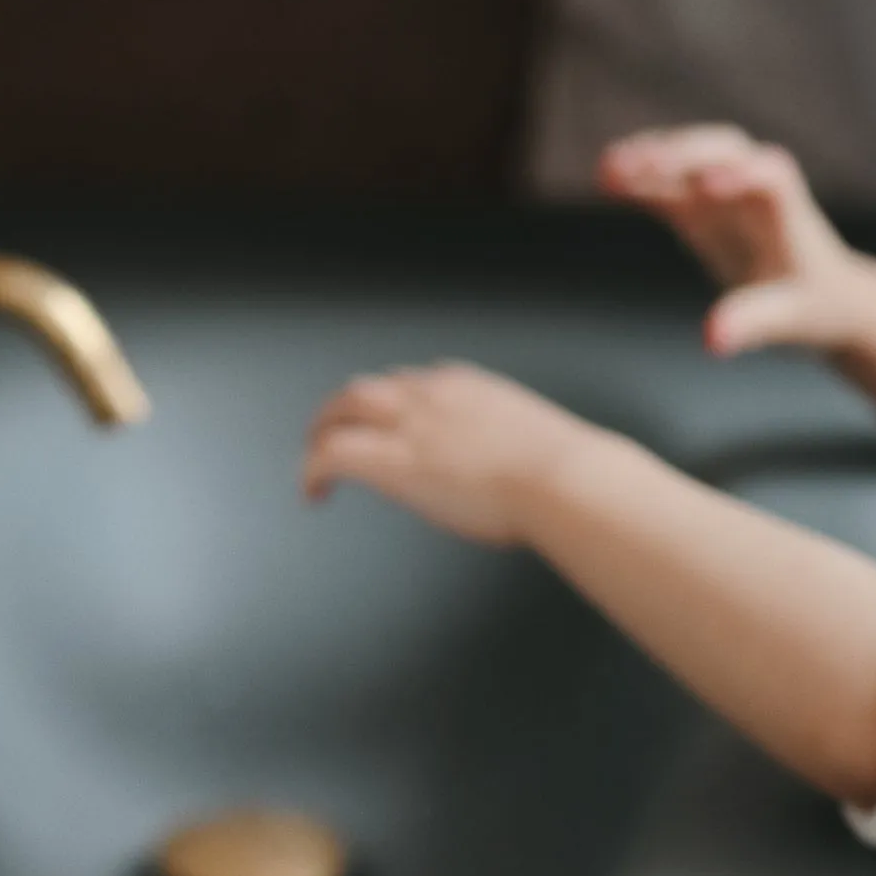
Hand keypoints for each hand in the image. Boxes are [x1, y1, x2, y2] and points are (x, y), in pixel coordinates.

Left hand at [301, 361, 591, 545]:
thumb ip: (504, 443)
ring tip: (313, 458)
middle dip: (342, 409)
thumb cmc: (562, 472)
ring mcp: (407, 423)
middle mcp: (429, 395)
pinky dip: (314, 470)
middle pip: (366, 388)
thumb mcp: (529, 440)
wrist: (562, 479)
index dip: (390, 403)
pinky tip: (313, 493)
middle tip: (328, 433)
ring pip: (342, 408)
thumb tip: (507, 467)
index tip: (387, 423)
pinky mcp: (390, 460)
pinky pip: (333, 454)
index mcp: (464, 387)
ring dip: (321, 431)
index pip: (411, 382)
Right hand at [597, 126, 866, 355]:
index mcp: (787, 216)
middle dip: (684, 155)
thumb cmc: (811, 307)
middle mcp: (757, 190)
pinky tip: (606, 177)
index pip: (771, 180)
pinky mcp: (701, 206)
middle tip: (641, 167)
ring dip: (653, 157)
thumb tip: (710, 338)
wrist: (821, 293)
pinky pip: (670, 182)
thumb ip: (750, 325)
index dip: (744, 176)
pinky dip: (641, 177)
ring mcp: (726, 193)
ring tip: (608, 169)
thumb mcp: (787, 322)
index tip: (710, 185)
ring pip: (692, 157)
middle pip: (724, 151)